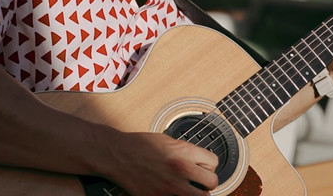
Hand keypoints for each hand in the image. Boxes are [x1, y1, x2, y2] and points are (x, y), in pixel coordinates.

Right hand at [101, 131, 218, 195]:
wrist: (118, 155)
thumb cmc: (140, 145)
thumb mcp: (168, 140)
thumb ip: (186, 152)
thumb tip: (199, 161)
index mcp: (184, 152)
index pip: (214, 162)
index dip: (209, 165)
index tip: (204, 166)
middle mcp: (180, 169)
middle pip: (212, 182)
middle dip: (207, 181)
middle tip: (200, 181)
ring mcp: (170, 187)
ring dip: (197, 194)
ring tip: (190, 190)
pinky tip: (174, 194)